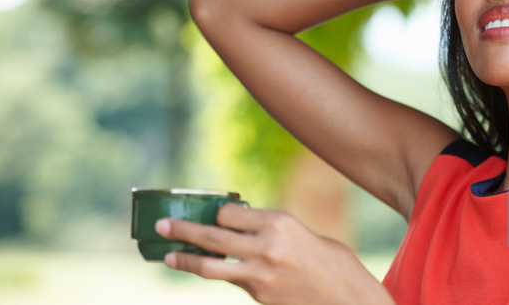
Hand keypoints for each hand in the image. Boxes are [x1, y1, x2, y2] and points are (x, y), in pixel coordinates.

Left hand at [155, 203, 394, 304]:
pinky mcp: (259, 295)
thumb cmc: (327, 258)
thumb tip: (236, 226)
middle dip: (183, 230)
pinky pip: (231, 280)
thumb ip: (268, 228)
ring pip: (211, 266)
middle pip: (212, 235)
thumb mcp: (299, 231)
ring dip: (186, 259)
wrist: (346, 296)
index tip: (212, 213)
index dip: (217, 212)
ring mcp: (260, 274)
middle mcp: (266, 246)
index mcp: (279, 221)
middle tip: (162, 226)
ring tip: (169, 256)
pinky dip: (217, 274)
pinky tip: (207, 269)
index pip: (229, 212)